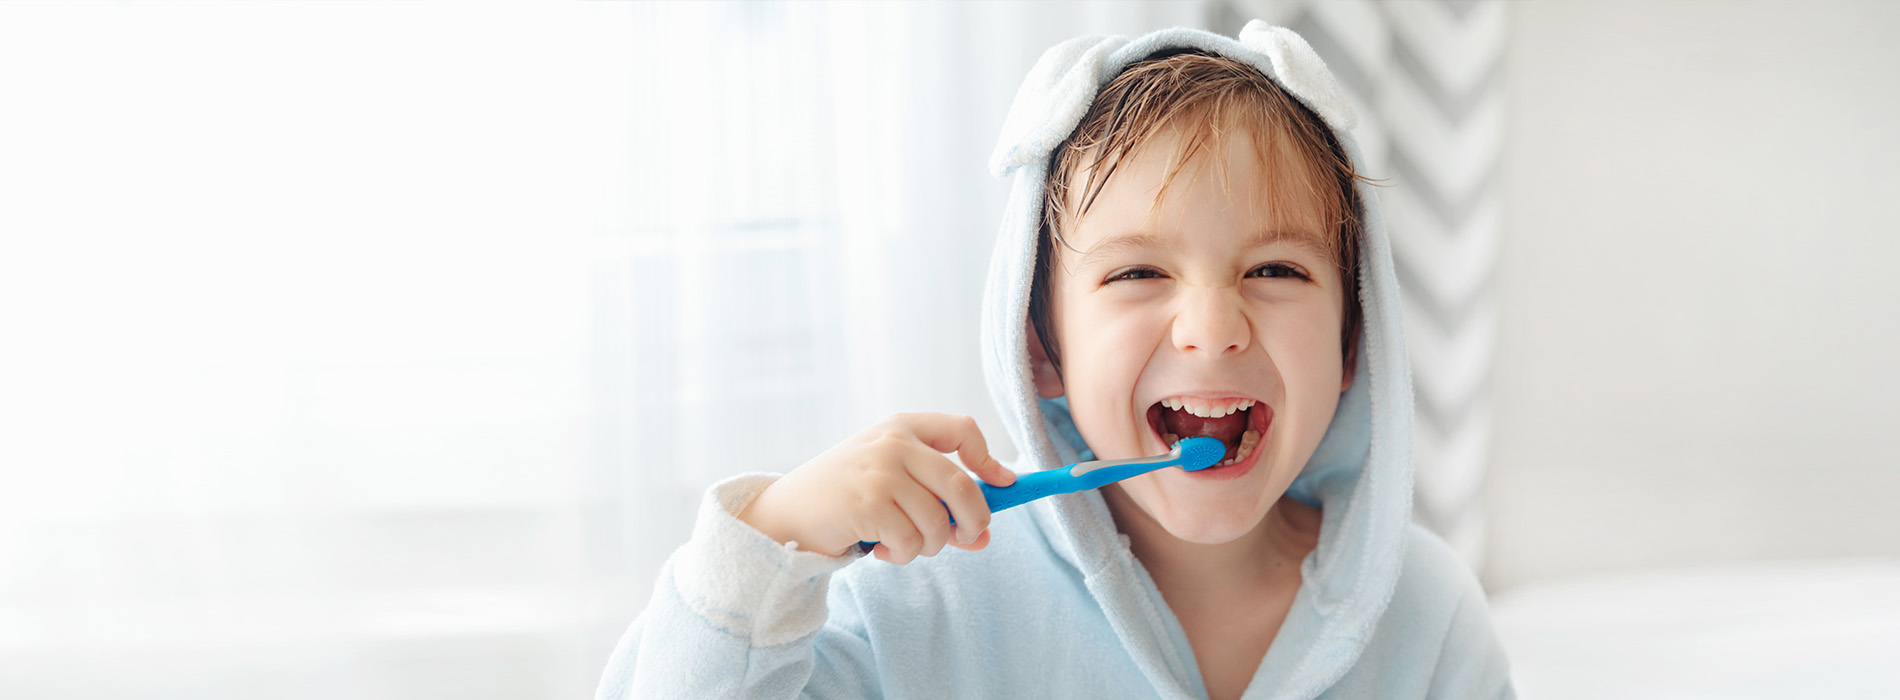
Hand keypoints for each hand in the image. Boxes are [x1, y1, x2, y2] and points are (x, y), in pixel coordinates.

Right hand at [737, 413, 1016, 562]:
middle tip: (966, 539)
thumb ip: (936, 504)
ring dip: (927, 547)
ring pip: (938, 523)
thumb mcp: (891, 488)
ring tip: (901, 545)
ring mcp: (881, 471)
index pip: (962, 428)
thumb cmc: (843, 501)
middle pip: (961, 485)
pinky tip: (880, 549)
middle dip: (974, 520)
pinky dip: (901, 555)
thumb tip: (982, 537)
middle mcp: (894, 442)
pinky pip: (911, 542)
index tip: (1003, 483)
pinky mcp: (869, 503)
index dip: (988, 459)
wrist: (783, 515)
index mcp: (901, 427)